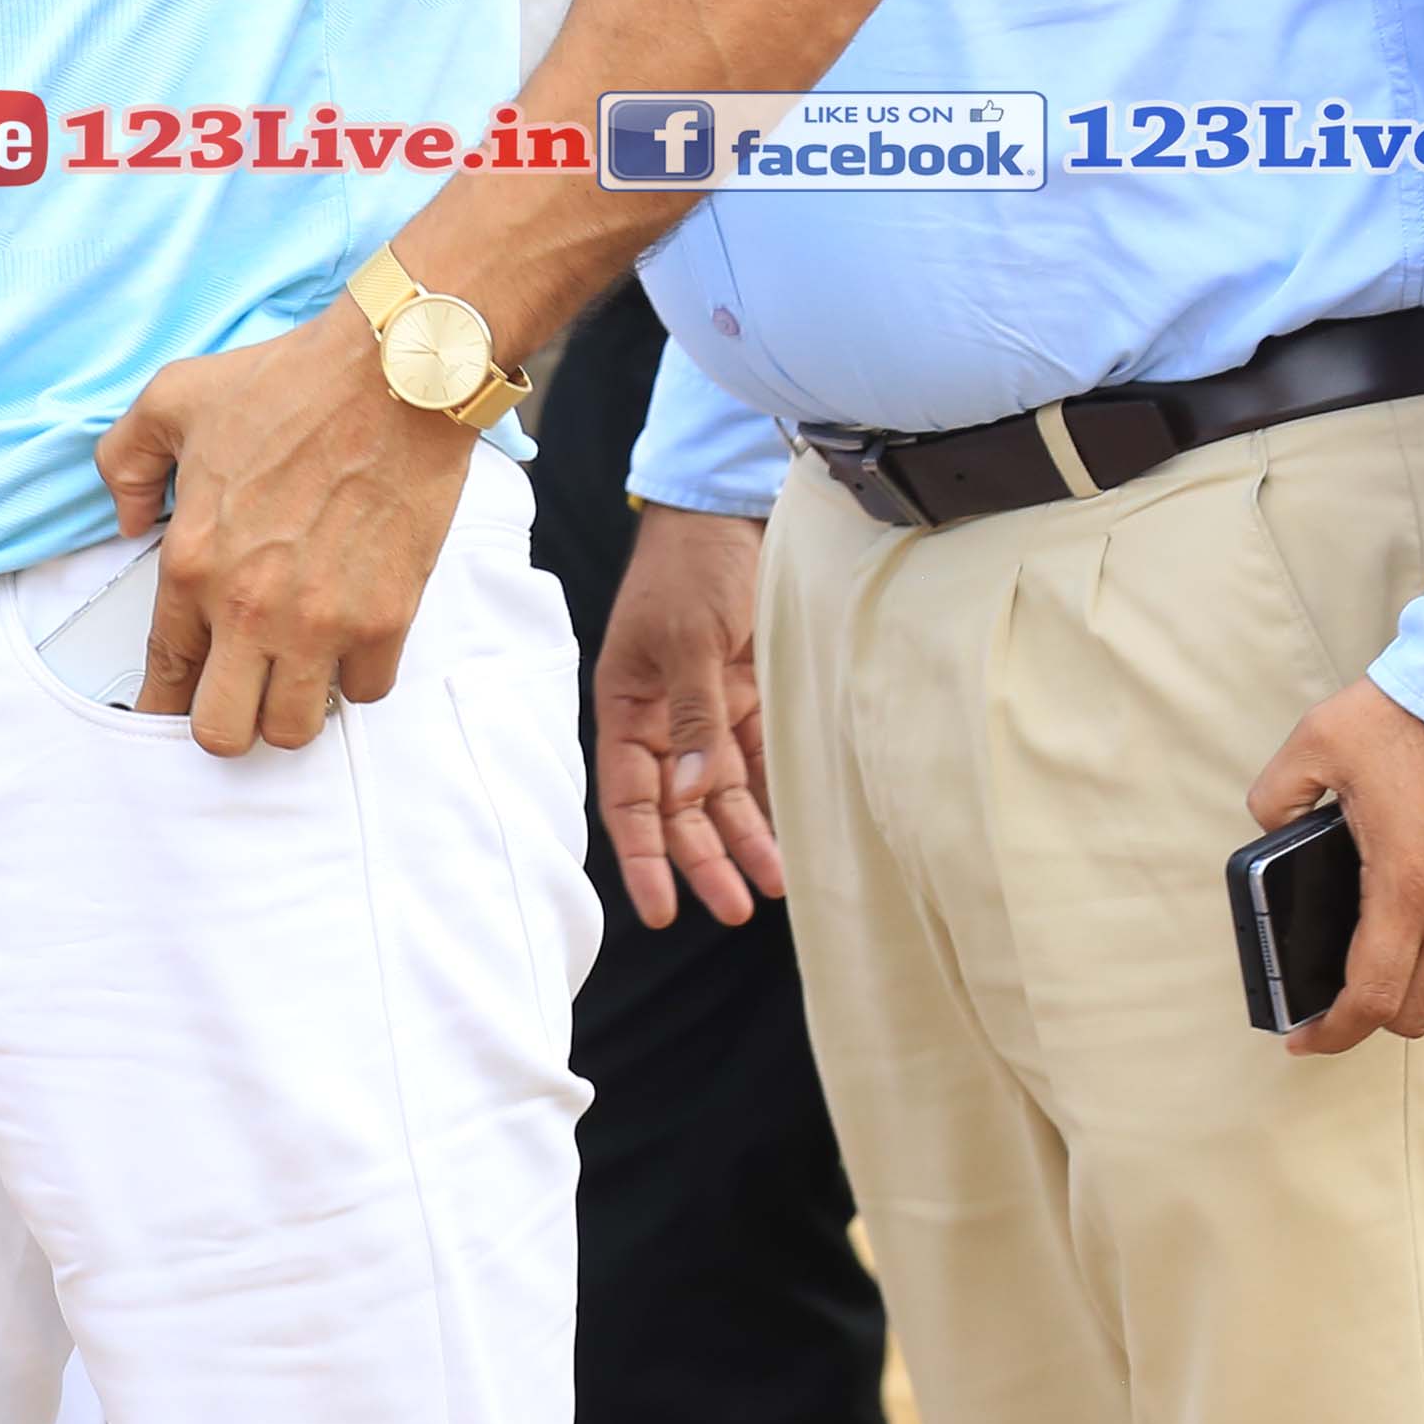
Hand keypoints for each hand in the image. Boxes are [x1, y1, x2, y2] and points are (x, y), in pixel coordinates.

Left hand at [89, 301, 476, 755]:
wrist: (390, 375)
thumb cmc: (289, 383)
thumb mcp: (171, 398)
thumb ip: (124, 461)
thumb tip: (126, 519)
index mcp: (191, 560)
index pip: (165, 671)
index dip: (162, 704)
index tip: (170, 710)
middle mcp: (249, 606)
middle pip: (224, 731)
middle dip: (226, 721)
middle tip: (238, 690)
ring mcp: (321, 620)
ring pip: (295, 730)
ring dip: (292, 707)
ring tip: (294, 671)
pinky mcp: (385, 618)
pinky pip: (366, 691)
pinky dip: (356, 675)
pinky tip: (347, 639)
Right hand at [589, 500, 781, 926]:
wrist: (732, 513)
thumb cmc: (689, 568)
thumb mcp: (685, 638)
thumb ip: (692, 715)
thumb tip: (692, 790)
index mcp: (628, 708)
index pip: (629, 799)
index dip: (643, 857)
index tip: (661, 911)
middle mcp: (665, 722)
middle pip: (681, 808)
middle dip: (704, 859)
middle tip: (736, 908)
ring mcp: (711, 714)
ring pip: (725, 795)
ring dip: (746, 838)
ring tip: (776, 884)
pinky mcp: (754, 702)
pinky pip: (763, 765)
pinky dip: (775, 799)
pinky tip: (796, 834)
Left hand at [1246, 677, 1423, 1056]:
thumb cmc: (1415, 714)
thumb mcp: (1317, 743)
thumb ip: (1276, 794)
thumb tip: (1266, 829)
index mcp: (1406, 888)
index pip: (1372, 998)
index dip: (1334, 1033)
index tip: (1304, 1041)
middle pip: (1422, 1010)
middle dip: (1376, 1018)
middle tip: (1344, 1002)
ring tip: (1393, 969)